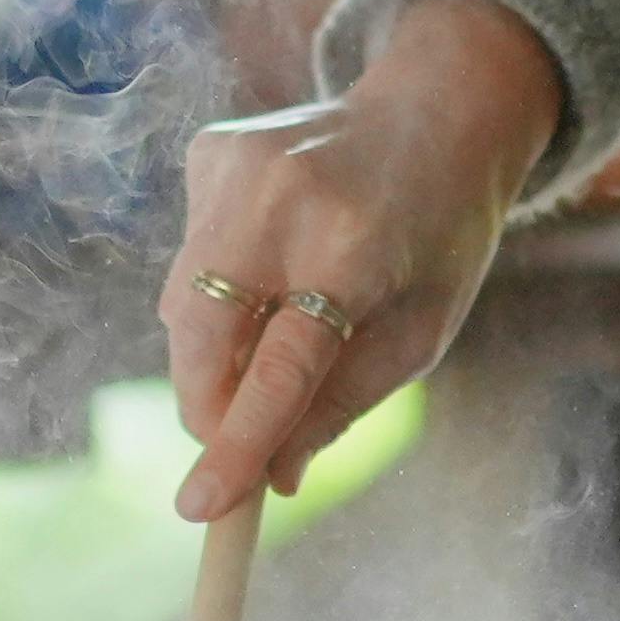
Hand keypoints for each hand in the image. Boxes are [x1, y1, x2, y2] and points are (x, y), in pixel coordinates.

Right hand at [163, 0, 566, 517]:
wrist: (436, 114)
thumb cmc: (437, 238)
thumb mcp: (419, 333)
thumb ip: (341, 406)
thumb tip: (270, 480)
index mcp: (357, 246)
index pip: (281, 366)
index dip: (238, 441)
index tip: (201, 506)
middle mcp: (284, 197)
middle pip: (202, 335)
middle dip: (205, 406)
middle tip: (227, 448)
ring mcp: (237, 165)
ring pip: (182, 301)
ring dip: (213, 347)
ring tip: (281, 323)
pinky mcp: (210, 151)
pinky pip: (189, 255)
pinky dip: (218, 286)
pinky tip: (274, 256)